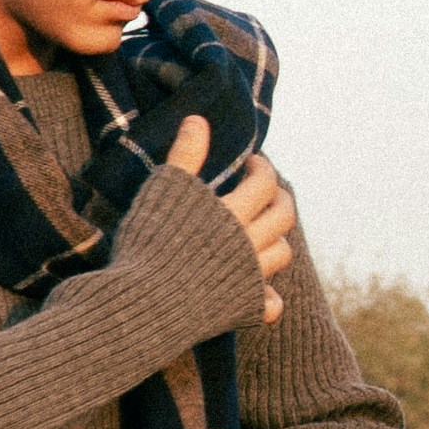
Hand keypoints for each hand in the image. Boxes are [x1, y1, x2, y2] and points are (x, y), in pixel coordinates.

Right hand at [163, 115, 295, 324]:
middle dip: (279, 199)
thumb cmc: (149, 243)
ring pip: (281, 254)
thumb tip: (198, 120)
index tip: (253, 163)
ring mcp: (248, 279)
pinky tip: (263, 292)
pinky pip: (271, 304)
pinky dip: (270, 297)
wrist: (144, 302)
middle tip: (267, 191)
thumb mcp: (164, 191)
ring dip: (277, 239)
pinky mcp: (242, 309)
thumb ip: (186, 155)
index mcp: (233, 214)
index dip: (262, 168)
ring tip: (263, 230)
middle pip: (283, 217)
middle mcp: (249, 245)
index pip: (264, 183)